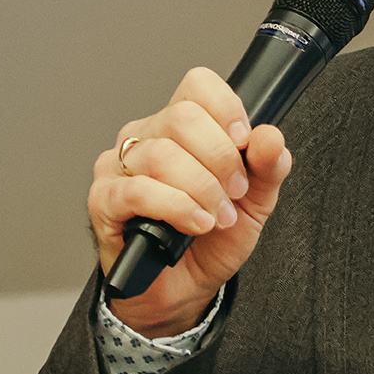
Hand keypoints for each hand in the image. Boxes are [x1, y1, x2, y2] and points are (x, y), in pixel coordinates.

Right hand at [87, 68, 292, 337]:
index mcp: (180, 125)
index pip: (197, 85)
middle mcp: (145, 136)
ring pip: (161, 155)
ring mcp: (118, 166)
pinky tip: (195, 223)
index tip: (244, 143)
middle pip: (183, 117)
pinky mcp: (103, 200)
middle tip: (234, 193)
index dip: (226, 108)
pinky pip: (138, 190)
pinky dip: (176, 207)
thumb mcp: (255, 201)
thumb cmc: (211, 238)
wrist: (184, 288)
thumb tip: (270, 136)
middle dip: (220, 159)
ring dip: (201, 189)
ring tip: (217, 216)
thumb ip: (268, 166)